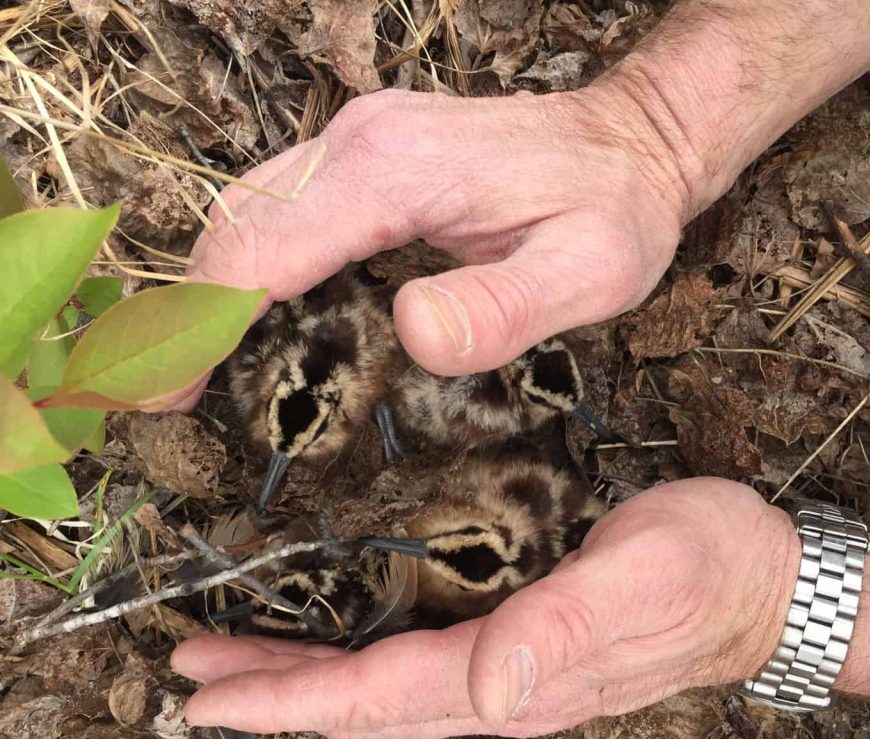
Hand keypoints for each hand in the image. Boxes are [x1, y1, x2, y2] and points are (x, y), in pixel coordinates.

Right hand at [168, 84, 694, 408]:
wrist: (631, 142)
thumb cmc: (613, 210)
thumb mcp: (587, 272)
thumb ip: (502, 309)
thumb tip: (412, 336)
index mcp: (397, 172)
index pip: (264, 249)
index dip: (207, 324)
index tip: (168, 393)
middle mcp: (363, 142)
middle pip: (236, 225)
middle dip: (188, 311)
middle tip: (166, 395)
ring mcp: (361, 140)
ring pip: (248, 210)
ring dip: (209, 286)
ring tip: (190, 365)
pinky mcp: (368, 153)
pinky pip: (280, 204)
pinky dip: (247, 261)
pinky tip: (250, 313)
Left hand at [170, 478, 799, 738]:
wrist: (767, 583)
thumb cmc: (709, 567)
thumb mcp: (645, 578)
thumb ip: (566, 630)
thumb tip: (490, 691)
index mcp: (521, 675)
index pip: (379, 696)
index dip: (288, 699)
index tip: (208, 693)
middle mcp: (508, 689)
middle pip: (367, 705)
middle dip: (275, 694)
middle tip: (194, 672)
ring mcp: (518, 675)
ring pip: (388, 692)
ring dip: (308, 682)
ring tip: (239, 661)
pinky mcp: (529, 648)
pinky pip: (422, 670)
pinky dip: (361, 664)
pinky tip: (342, 646)